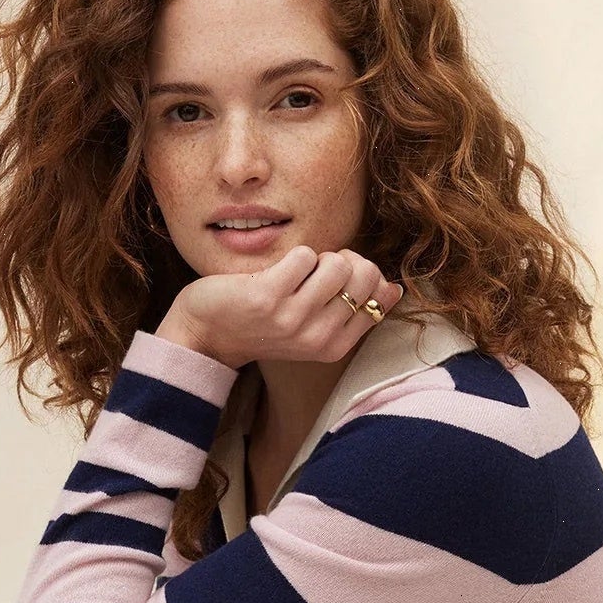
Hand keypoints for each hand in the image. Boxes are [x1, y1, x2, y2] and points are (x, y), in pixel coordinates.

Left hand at [155, 244, 405, 370]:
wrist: (209, 331)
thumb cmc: (263, 323)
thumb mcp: (313, 326)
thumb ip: (353, 309)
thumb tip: (394, 288)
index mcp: (334, 347)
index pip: (377, 294)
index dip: (360, 272)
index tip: (334, 280)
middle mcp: (318, 338)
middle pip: (362, 274)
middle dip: (341, 260)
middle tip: (313, 273)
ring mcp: (293, 320)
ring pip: (336, 263)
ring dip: (316, 257)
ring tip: (293, 274)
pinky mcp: (268, 298)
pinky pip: (303, 255)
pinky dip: (291, 255)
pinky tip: (274, 274)